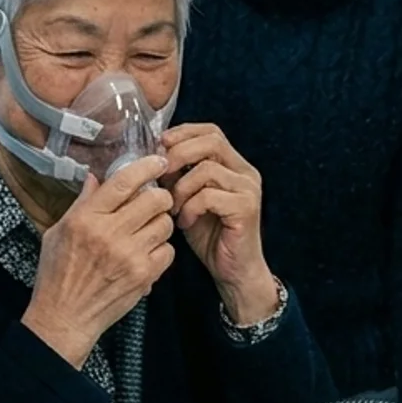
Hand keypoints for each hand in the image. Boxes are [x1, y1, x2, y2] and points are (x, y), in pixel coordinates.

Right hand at [22, 155, 174, 367]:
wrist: (64, 317)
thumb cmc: (57, 275)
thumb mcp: (58, 232)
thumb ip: (81, 203)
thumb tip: (95, 177)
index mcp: (86, 219)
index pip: (123, 182)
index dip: (146, 166)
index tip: (158, 160)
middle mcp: (109, 234)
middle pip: (154, 200)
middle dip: (161, 196)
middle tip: (156, 200)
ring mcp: (128, 256)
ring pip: (165, 224)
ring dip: (161, 223)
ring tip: (149, 229)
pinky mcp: (142, 276)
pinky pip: (168, 252)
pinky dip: (162, 250)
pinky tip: (147, 253)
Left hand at [161, 123, 279, 326]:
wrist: (233, 272)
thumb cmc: (210, 236)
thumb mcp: (187, 200)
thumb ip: (177, 177)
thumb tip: (152, 156)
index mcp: (233, 165)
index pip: (210, 131)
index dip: (183, 133)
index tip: (160, 145)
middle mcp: (245, 172)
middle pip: (211, 142)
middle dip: (178, 155)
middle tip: (161, 176)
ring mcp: (248, 189)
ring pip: (207, 169)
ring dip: (181, 188)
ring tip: (173, 208)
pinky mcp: (246, 208)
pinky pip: (209, 196)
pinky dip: (190, 207)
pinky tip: (185, 222)